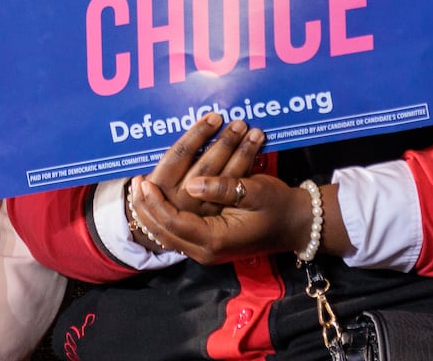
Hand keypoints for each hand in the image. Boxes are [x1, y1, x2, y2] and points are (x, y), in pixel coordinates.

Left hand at [133, 170, 311, 265]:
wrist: (296, 224)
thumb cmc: (278, 205)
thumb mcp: (254, 192)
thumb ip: (223, 188)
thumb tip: (193, 184)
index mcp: (216, 240)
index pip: (174, 223)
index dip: (157, 203)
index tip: (144, 181)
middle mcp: (207, 251)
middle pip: (165, 233)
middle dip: (147, 208)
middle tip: (135, 183)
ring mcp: (207, 251)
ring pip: (167, 235)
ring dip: (152, 214)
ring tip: (139, 191)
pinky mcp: (209, 244)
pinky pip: (177, 233)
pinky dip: (164, 217)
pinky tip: (156, 201)